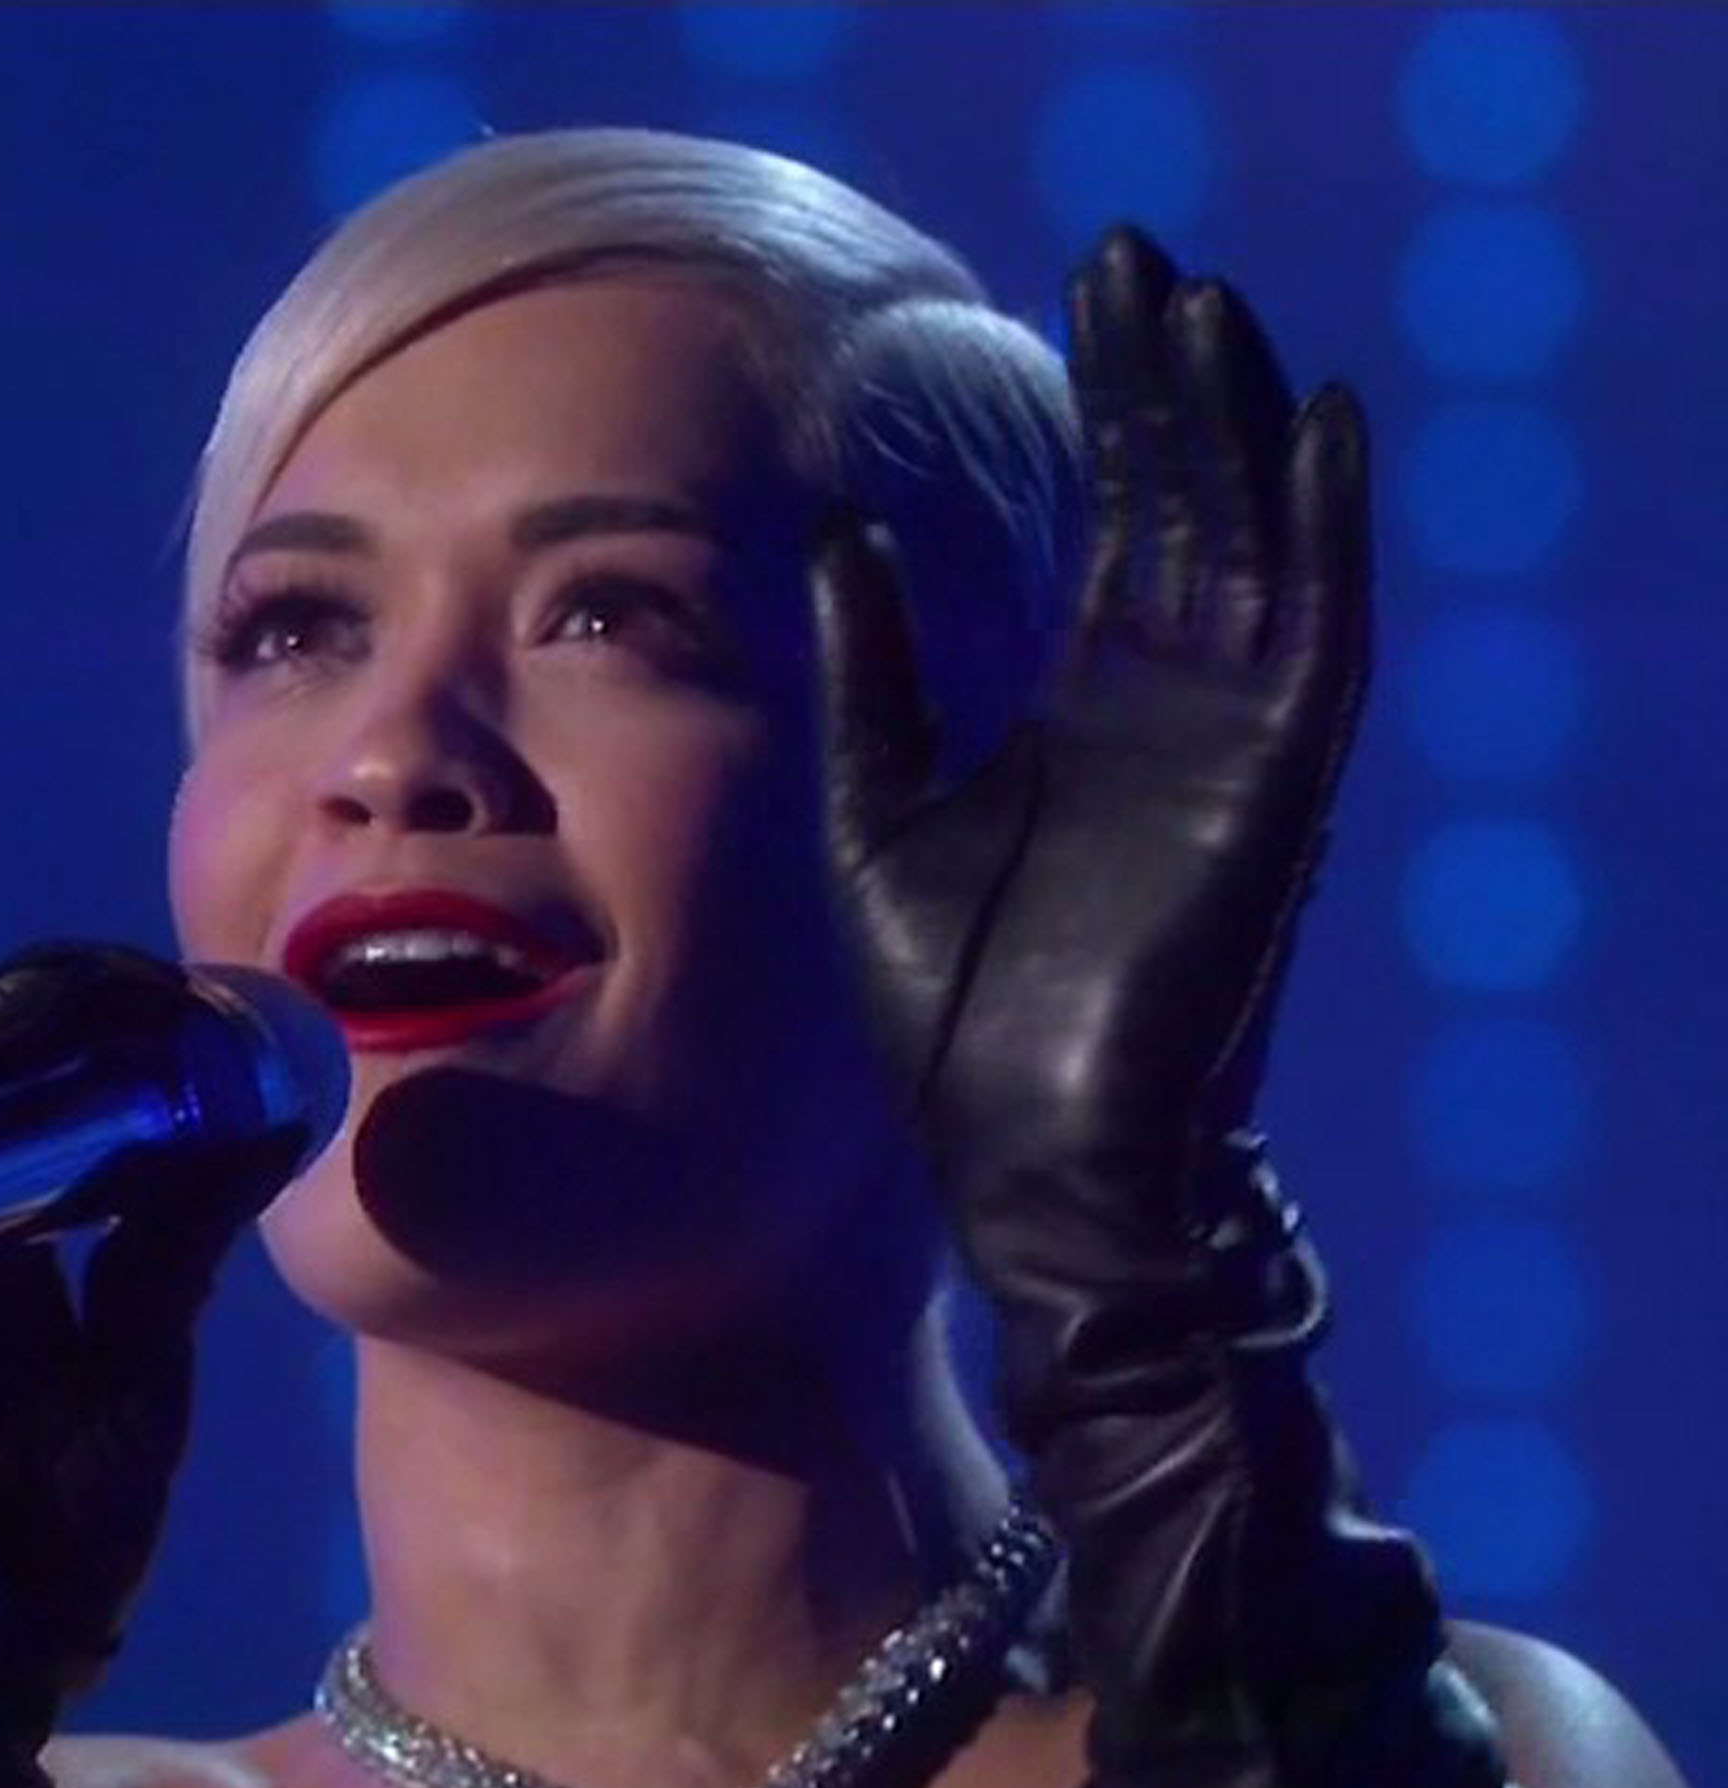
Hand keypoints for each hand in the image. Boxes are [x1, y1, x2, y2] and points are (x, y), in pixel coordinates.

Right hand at [0, 942, 299, 1720]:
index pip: (46, 1100)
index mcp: (15, 1245)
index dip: (101, 1032)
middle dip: (42, 1014)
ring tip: (39, 993)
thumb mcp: (141, 1373)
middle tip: (122, 981)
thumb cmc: (57, 1546)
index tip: (180, 994)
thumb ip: (174, 1249)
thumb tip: (261, 1123)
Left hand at [810, 226, 1369, 1380]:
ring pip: (1249, 542)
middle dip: (1159, 383)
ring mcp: (1230, 744)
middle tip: (1129, 254)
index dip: (1099, 414)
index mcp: (1080, 712)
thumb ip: (873, 676)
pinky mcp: (1276, 789)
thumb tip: (840, 534)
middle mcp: (1167, 710)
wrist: (1023, 1156)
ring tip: (1201, 303)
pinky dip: (1325, 533)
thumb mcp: (872, 814)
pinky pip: (1322, 636)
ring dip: (1233, 424)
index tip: (1071, 298)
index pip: (1108, 526)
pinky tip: (1316, 430)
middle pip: (1180, 506)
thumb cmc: (945, 1016)